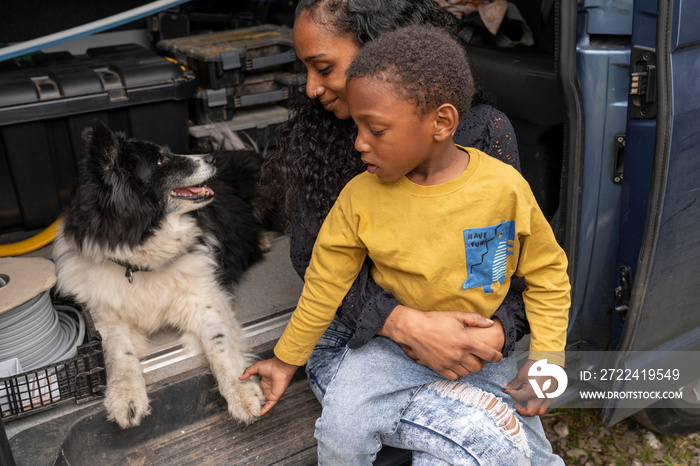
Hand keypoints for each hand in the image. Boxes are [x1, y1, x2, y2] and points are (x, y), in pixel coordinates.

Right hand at [240, 357, 298, 414]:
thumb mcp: (256, 367)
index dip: (251, 394)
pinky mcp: (274, 397)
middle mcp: (268, 389)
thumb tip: (240, 378)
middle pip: (260, 398)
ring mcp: (271, 393)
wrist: (281, 367)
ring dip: (259, 408)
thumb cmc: (271, 365)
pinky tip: (259, 414)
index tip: (244, 397)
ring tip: (250, 413)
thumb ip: (248, 372)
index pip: (257, 390)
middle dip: (254, 402)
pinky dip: (264, 410)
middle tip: (245, 407)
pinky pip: (269, 406)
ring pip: (264, 403)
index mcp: (264, 382)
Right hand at [379, 306, 503, 379]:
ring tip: (464, 359)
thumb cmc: (435, 320)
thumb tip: (490, 323)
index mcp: (466, 341)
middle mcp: (459, 354)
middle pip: (479, 367)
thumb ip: (475, 319)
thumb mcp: (456, 315)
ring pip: (467, 373)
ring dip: (468, 367)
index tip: (498, 357)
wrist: (414, 329)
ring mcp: (449, 363)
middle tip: (476, 356)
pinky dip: (457, 372)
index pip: (489, 354)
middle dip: (481, 362)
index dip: (497, 357)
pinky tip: (455, 364)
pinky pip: (454, 377)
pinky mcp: (439, 368)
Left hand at [503, 359, 553, 415]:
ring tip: (524, 404)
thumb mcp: (521, 375)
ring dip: (531, 411)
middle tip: (516, 405)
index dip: (511, 394)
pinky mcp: (552, 396)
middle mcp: (541, 398)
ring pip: (539, 412)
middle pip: (530, 412)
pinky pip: (545, 406)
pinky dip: (538, 407)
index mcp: (532, 393)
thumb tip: (505, 388)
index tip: (508, 390)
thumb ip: (513, 384)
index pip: (518, 398)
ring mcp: (548, 398)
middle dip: (521, 410)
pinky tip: (532, 401)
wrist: (548, 360)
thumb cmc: (534, 366)